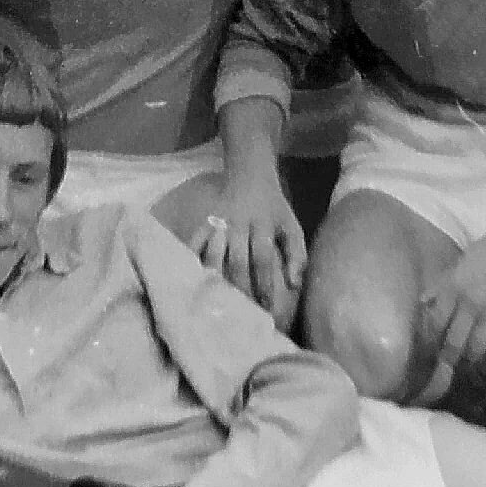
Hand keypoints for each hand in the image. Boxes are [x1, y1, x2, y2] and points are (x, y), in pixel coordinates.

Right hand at [189, 167, 303, 315]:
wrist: (250, 173)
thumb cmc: (274, 207)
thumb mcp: (291, 225)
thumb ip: (296, 254)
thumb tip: (294, 285)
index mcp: (263, 225)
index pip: (263, 259)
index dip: (264, 285)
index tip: (267, 309)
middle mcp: (239, 224)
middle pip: (237, 260)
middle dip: (240, 288)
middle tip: (241, 313)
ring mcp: (219, 222)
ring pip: (213, 253)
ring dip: (215, 278)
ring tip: (215, 302)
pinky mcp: (205, 221)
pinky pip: (194, 242)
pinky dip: (191, 259)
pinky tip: (189, 279)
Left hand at [419, 224, 485, 370]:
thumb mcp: (460, 264)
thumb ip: (442, 284)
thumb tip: (424, 302)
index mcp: (453, 288)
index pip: (435, 323)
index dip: (431, 339)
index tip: (430, 347)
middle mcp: (469, 304)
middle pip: (454, 342)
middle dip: (450, 356)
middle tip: (450, 361)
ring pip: (477, 348)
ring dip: (472, 356)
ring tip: (472, 357)